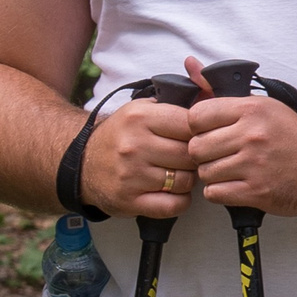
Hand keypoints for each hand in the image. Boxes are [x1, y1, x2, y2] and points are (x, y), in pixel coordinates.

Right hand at [80, 97, 199, 219]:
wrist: (82, 162)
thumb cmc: (122, 135)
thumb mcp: (144, 109)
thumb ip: (179, 101)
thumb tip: (213, 91)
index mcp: (140, 117)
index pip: (192, 125)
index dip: (201, 133)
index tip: (198, 137)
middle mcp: (134, 145)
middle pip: (191, 155)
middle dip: (195, 158)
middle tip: (187, 158)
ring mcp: (130, 175)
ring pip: (185, 181)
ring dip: (187, 180)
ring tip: (176, 173)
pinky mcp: (128, 200)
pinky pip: (173, 205)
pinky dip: (179, 201)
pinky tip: (171, 192)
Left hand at [184, 57, 296, 215]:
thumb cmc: (291, 135)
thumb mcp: (262, 106)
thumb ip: (220, 90)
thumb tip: (189, 64)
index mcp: (252, 110)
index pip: (195, 116)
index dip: (198, 127)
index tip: (211, 132)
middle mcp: (253, 135)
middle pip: (196, 148)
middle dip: (205, 154)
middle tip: (221, 154)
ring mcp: (255, 165)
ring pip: (204, 172)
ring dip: (214, 174)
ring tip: (232, 170)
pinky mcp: (257, 191)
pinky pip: (215, 193)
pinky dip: (222, 191)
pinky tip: (236, 184)